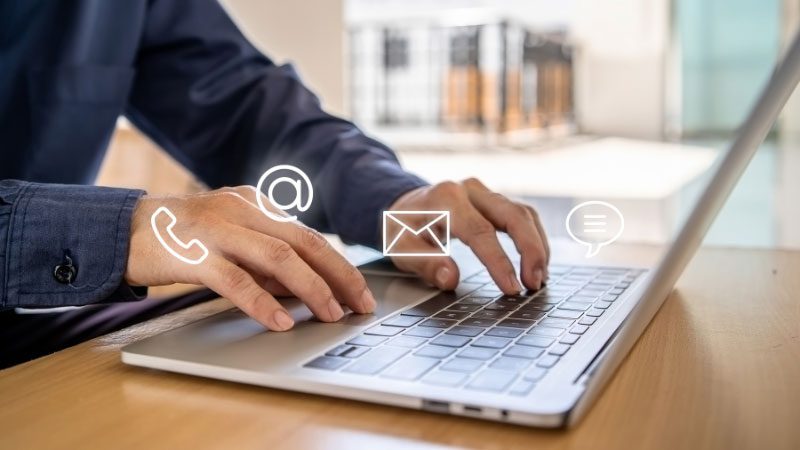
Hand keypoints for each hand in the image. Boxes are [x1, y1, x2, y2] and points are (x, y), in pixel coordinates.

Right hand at [126, 186, 375, 330]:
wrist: (126, 229)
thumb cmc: (186, 238)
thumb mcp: (233, 240)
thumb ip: (266, 259)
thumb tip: (308, 289)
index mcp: (257, 204)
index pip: (310, 236)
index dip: (340, 265)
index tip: (361, 292)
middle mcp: (243, 209)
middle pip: (305, 242)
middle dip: (339, 276)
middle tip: (359, 305)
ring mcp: (218, 229)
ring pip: (279, 257)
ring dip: (312, 289)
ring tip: (330, 315)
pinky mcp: (193, 253)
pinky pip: (236, 280)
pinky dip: (263, 302)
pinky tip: (281, 321)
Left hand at [387, 179, 549, 293]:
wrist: (402, 205)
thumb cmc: (402, 228)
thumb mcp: (401, 249)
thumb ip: (425, 263)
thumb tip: (450, 279)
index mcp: (444, 199)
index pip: (480, 231)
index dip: (499, 261)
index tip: (512, 288)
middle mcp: (468, 189)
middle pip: (513, 214)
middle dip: (531, 250)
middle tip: (535, 284)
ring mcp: (484, 192)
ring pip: (523, 213)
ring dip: (537, 246)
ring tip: (540, 278)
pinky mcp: (494, 199)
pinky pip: (522, 215)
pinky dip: (534, 239)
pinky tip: (537, 263)